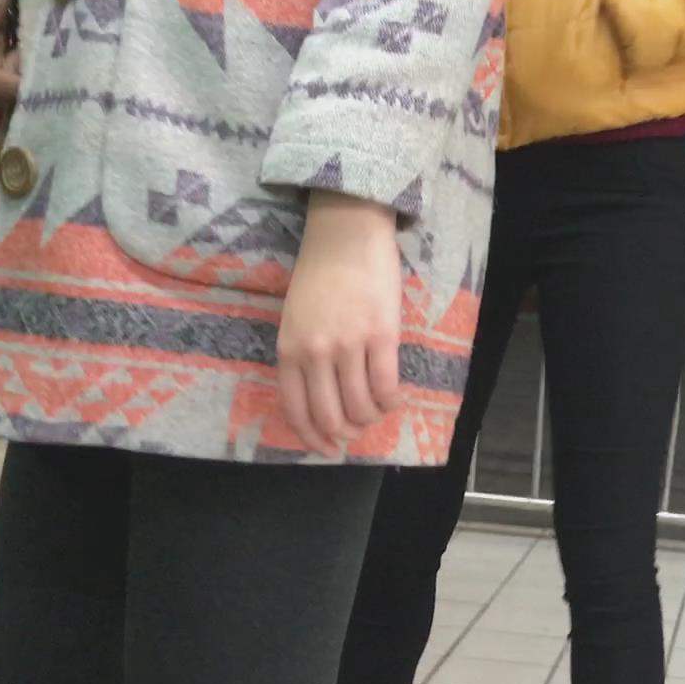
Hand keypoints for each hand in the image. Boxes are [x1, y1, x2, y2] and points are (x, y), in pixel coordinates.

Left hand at [277, 194, 404, 455]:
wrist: (346, 235)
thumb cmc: (319, 273)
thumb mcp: (294, 318)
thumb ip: (301, 354)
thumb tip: (321, 393)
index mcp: (289, 349)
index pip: (295, 409)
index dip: (311, 436)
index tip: (324, 448)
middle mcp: (315, 353)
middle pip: (330, 415)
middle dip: (345, 433)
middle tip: (356, 432)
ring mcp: (349, 345)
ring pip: (361, 406)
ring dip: (371, 418)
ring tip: (377, 412)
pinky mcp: (382, 336)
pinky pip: (387, 385)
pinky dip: (392, 401)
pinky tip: (395, 399)